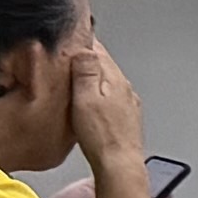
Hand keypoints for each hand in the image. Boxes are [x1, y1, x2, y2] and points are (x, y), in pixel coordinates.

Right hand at [63, 36, 147, 186]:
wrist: (119, 164)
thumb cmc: (102, 136)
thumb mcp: (86, 98)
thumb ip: (86, 71)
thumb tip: (86, 49)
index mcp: (115, 80)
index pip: (99, 51)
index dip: (85, 41)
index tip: (74, 33)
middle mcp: (125, 89)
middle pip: (105, 65)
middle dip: (88, 58)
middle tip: (71, 51)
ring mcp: (127, 104)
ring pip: (108, 81)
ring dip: (93, 76)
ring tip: (76, 74)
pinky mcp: (125, 118)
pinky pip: (110, 97)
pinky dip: (99, 92)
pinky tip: (90, 100)